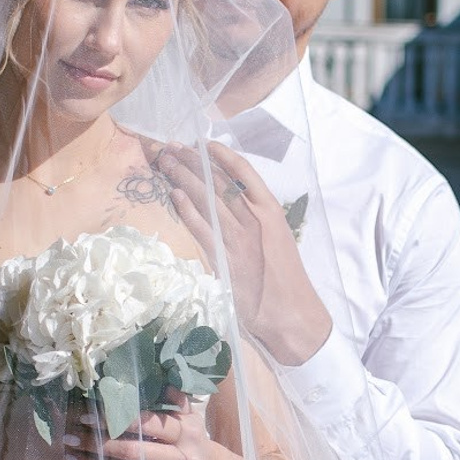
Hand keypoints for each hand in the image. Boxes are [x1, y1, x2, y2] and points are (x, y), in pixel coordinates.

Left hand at [64, 407, 230, 459]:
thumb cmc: (192, 441)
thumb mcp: (190, 417)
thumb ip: (174, 398)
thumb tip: (154, 375)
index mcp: (187, 432)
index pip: (147, 425)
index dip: (115, 420)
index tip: (86, 416)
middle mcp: (182, 459)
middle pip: (133, 452)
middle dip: (97, 445)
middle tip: (69, 439)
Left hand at [147, 143, 331, 368]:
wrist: (293, 314)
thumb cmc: (286, 279)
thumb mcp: (278, 239)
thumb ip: (258, 220)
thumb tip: (233, 204)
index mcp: (271, 211)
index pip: (244, 173)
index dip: (221, 156)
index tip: (203, 144)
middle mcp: (254, 220)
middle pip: (218, 182)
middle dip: (192, 162)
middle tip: (172, 147)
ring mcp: (238, 239)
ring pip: (206, 200)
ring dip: (182, 178)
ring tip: (165, 162)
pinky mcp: (225, 260)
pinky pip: (201, 229)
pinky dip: (186, 210)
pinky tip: (173, 196)